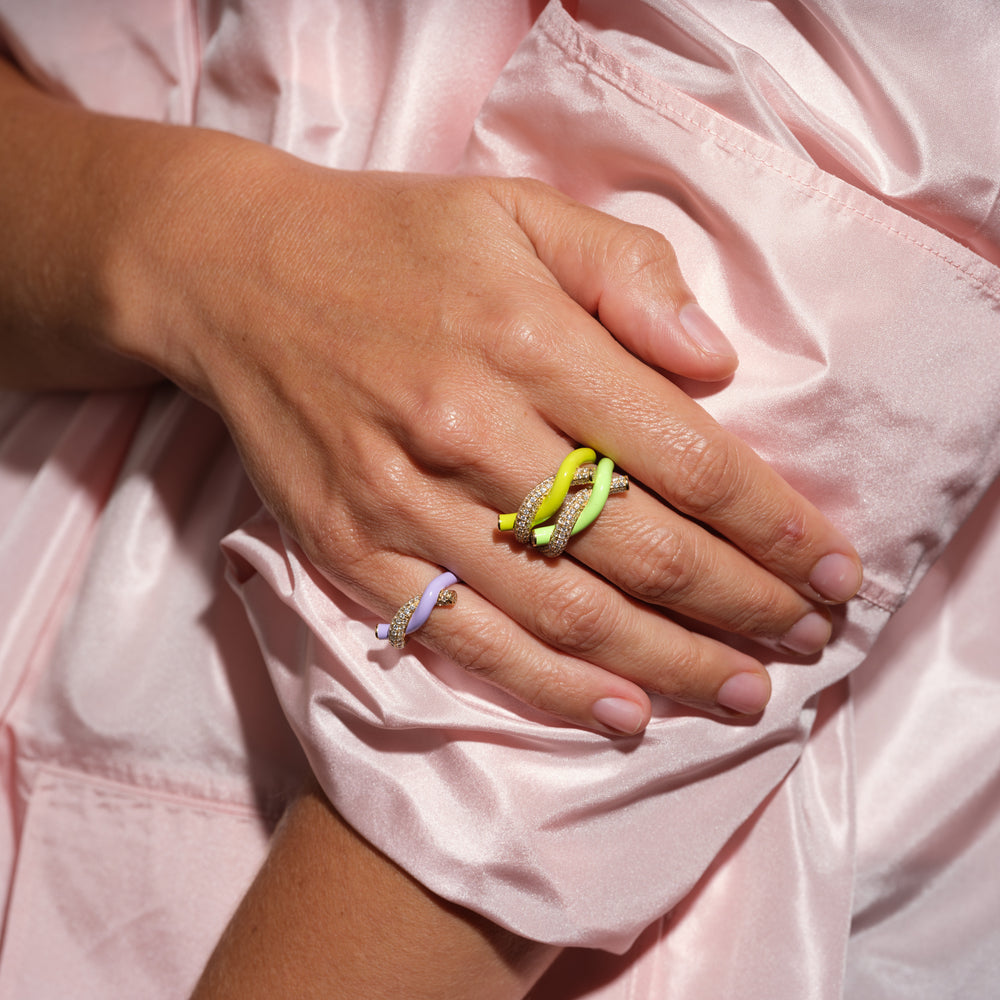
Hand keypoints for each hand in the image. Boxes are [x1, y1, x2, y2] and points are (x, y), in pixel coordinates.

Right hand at [0, 69, 861, 733]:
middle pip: (636, 546)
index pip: (682, 453)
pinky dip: (552, 687)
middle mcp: (465, 427)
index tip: (831, 566)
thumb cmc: (393, 242)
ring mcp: (402, 502)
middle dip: (740, 604)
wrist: (237, 278)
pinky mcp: (354, 550)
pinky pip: (467, 638)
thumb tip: (717, 366)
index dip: (769, 523)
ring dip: (668, 661)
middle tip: (809, 639)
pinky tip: (623, 714)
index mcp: (522, 336)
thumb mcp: (518, 210)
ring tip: (744, 691)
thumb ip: (627, 274)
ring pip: (563, 609)